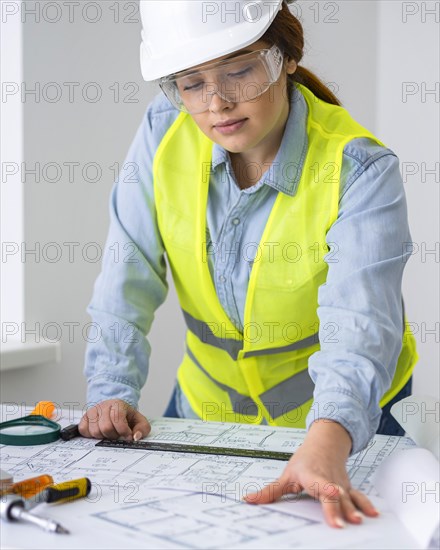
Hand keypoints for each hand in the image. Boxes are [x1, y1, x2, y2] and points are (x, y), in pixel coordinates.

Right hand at [78, 399, 150, 440]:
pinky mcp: (84, 418)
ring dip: (103, 436)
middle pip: (105, 427)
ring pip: (94, 431)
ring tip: (109, 433)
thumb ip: (143, 429)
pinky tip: (100, 432)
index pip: (117, 418)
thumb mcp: (139, 421)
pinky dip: (91, 435)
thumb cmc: (127, 417)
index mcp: (118, 404)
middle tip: (117, 434)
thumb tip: (136, 437)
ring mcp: (92, 411)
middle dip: (113, 435)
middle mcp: (103, 406)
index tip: (128, 436)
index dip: (123, 430)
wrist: (115, 409)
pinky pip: (84, 430)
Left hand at [244, 420, 378, 527]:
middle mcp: (328, 480)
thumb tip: (249, 500)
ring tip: (360, 521)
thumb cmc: (305, 460)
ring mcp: (340, 485)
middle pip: (334, 496)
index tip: (333, 494)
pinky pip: (358, 496)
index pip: (319, 484)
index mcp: (312, 476)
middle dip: (338, 509)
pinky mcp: (348, 489)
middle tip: (343, 524)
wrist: (325, 443)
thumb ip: (269, 491)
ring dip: (355, 509)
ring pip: (348, 497)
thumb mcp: (286, 475)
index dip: (326, 490)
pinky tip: (373, 514)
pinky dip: (366, 504)